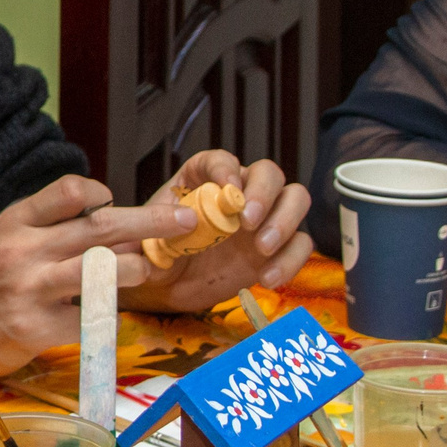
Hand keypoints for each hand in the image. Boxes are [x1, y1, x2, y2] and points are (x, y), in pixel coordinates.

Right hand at [0, 174, 200, 387]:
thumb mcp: (6, 241)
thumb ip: (49, 228)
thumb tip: (112, 221)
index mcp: (15, 222)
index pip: (69, 191)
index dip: (101, 193)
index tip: (114, 202)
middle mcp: (23, 251)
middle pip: (100, 228)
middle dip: (151, 222)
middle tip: (186, 219)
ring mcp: (30, 291)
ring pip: (104, 272)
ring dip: (135, 271)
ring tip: (143, 274)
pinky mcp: (37, 329)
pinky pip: (91, 318)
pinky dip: (107, 315)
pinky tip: (106, 316)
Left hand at [121, 149, 314, 313]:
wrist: (168, 287)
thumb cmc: (157, 252)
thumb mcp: (146, 239)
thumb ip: (155, 230)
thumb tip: (178, 222)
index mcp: (203, 178)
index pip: (220, 160)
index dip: (226, 168)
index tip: (227, 188)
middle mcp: (239, 191)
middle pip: (268, 173)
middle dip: (263, 193)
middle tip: (248, 221)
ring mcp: (263, 218)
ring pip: (295, 198)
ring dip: (285, 219)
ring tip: (262, 247)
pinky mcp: (277, 248)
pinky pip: (300, 244)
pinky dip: (291, 260)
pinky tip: (267, 279)